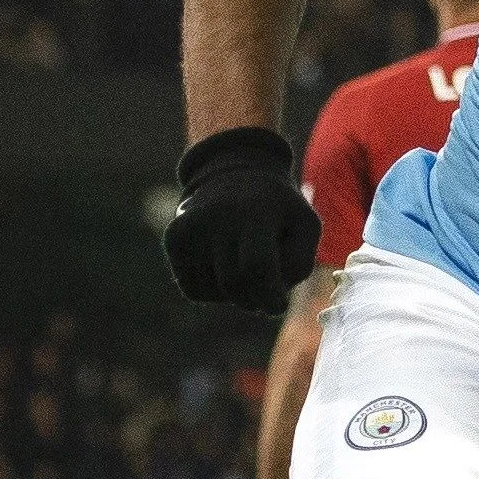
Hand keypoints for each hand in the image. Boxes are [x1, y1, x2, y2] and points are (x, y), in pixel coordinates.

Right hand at [163, 128, 318, 314]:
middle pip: (234, 284)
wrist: (236, 173)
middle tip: (265, 293)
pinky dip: (211, 291)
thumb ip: (299, 263)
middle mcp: (217, 215)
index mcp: (255, 210)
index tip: (278, 306)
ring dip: (233, 296)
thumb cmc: (277, 209)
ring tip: (244, 269)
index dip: (270, 297)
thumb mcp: (305, 227)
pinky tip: (223, 267)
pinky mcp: (174, 237)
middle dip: (254, 300)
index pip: (257, 267)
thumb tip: (273, 295)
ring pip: (212, 291)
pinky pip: (192, 288)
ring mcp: (190, 225)